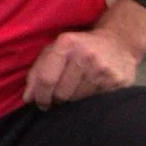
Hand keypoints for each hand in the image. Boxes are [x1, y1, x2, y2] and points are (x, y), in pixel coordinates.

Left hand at [22, 21, 145, 108]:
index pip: (46, 78)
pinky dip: (88, 101)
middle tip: (57, 97)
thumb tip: (28, 98)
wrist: (118, 43)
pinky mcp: (118, 82)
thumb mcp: (54, 50)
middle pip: (61, 93)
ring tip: (74, 90)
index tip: (38, 103)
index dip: (40, 96)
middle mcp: (85, 56)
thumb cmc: (78, 48)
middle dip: (55, 99)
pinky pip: (95, 101)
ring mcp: (103, 69)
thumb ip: (37, 71)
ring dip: (72, 100)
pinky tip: (90, 90)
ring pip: (78, 100)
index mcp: (66, 44)